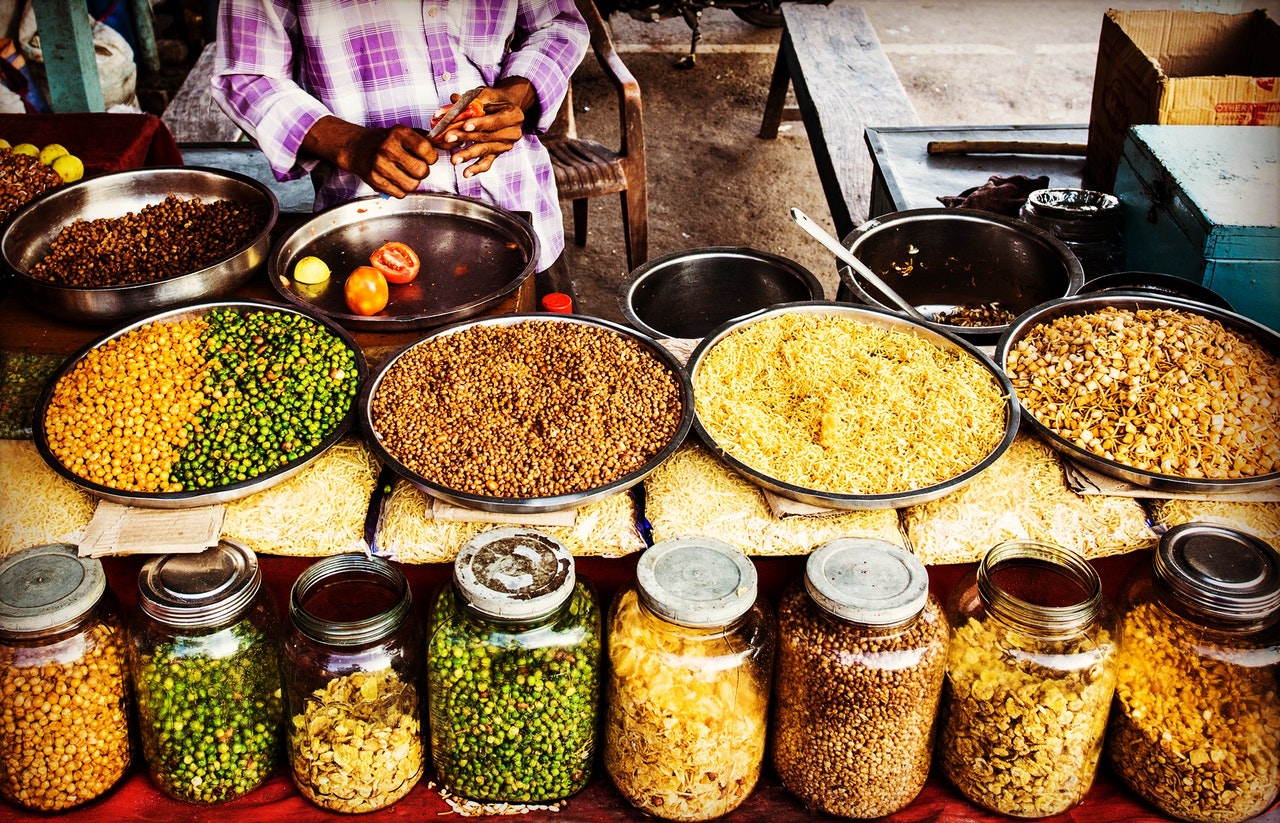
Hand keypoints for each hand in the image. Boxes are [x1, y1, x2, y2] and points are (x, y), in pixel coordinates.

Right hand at [302, 118, 436, 197]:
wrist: (358, 148)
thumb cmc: (388, 141)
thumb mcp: (408, 134)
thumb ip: (432, 140)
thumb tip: (453, 143)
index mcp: (399, 133)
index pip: (427, 150)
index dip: (431, 157)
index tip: (427, 157)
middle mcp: (387, 147)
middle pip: (421, 171)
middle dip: (423, 171)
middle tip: (416, 166)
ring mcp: (379, 164)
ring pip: (412, 185)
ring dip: (413, 182)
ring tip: (405, 173)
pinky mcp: (374, 180)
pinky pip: (400, 194)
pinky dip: (401, 189)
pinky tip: (395, 179)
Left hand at [434, 78, 536, 177]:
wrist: (505, 108)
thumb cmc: (495, 100)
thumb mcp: (485, 95)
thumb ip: (470, 99)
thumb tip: (453, 100)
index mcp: (513, 115)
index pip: (496, 121)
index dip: (480, 123)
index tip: (465, 125)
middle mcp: (513, 132)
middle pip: (488, 137)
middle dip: (467, 138)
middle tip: (449, 138)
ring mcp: (506, 145)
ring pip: (485, 150)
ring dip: (468, 154)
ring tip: (454, 159)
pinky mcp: (498, 154)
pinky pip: (487, 162)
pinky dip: (476, 168)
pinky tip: (466, 173)